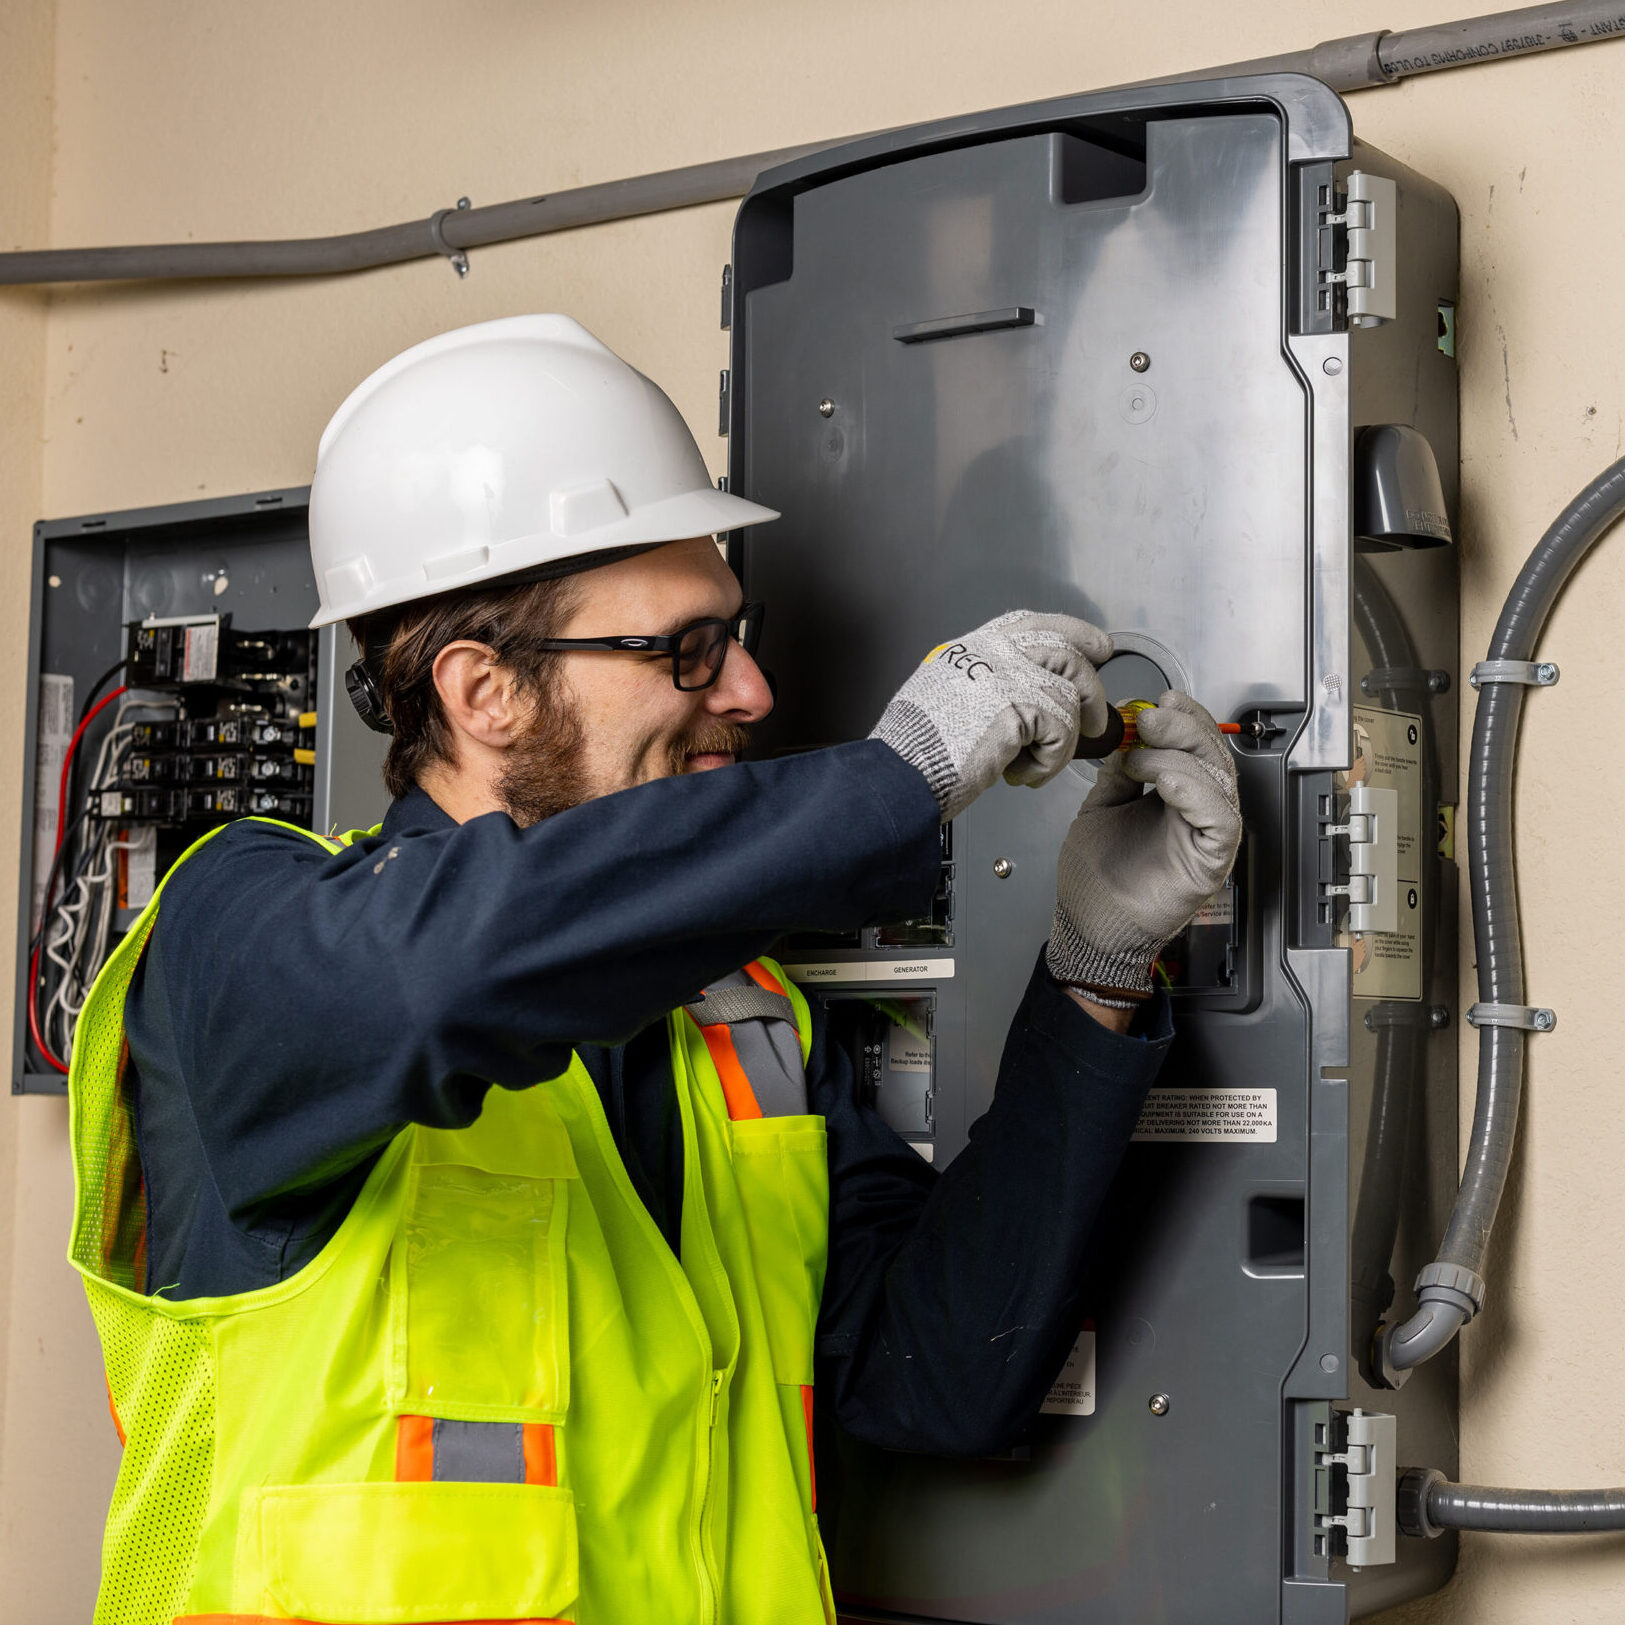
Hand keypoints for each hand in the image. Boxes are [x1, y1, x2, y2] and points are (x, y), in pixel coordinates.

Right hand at [870, 611, 1111, 820]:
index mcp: (972, 647)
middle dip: (1089, 685)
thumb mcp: (946, 696)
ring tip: (1041, 762)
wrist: (899, 771)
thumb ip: (984, 685)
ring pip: (1069, 692)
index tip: (1095, 647)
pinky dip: (1051, 760)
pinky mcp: (1017, 705)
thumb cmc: (915, 748)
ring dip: (1065, 738)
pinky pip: (1062, 730)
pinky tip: (1024, 773)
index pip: (1031, 624)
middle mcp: (990, 652)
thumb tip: (1024, 701)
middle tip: (1094, 720)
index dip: (1071, 632)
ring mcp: (1004, 673)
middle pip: (1063, 648)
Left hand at [1047, 690, 1241, 998]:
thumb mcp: (1102, 806)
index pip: (1196, 745)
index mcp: (1178, 797)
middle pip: (1213, 755)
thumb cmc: (1096, 877)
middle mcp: (1199, 813)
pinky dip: (1194, 791)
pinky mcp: (1212, 861)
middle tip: (1149, 718)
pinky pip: (1221, 818)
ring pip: (1219, 779)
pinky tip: (1163, 781)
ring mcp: (1208, 837)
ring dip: (1181, 755)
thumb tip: (1125, 733)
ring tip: (1141, 754)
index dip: (1183, 718)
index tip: (1153, 703)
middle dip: (1184, 727)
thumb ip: (1118, 772)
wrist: (1088, 925)